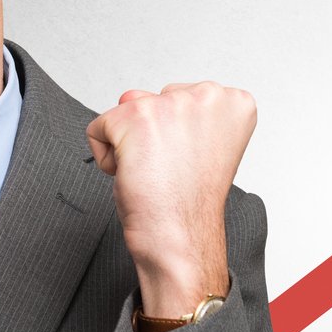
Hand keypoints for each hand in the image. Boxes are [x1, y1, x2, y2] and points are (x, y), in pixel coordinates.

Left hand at [85, 81, 255, 314]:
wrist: (181, 236)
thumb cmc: (190, 201)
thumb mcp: (195, 145)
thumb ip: (170, 111)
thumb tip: (128, 96)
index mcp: (233, 102)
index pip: (182, 97)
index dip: (177, 134)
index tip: (191, 160)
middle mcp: (209, 95)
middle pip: (154, 99)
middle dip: (153, 134)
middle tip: (172, 169)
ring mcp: (173, 103)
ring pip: (126, 112)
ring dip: (130, 145)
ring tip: (154, 172)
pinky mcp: (137, 116)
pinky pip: (98, 128)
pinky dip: (106, 158)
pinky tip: (134, 175)